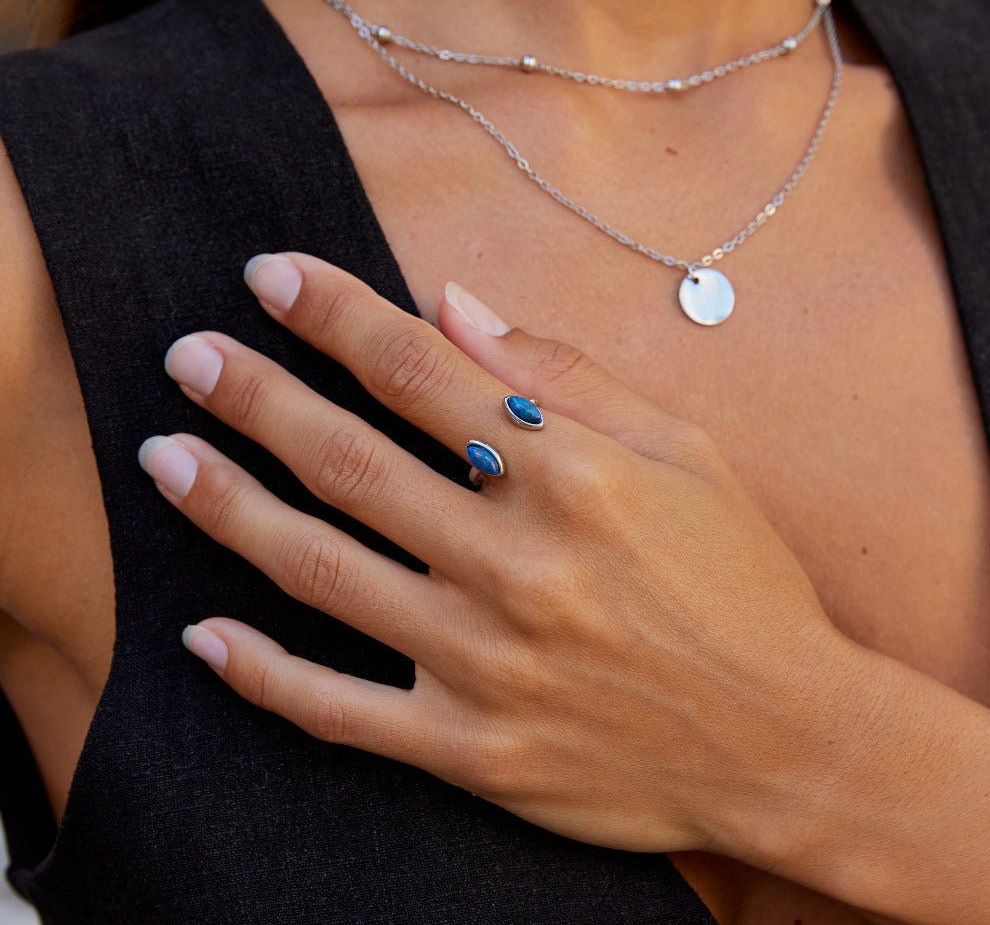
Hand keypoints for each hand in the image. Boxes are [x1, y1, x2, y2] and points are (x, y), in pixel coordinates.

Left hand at [139, 252, 858, 859]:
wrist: (787, 740)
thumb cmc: (742, 581)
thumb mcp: (687, 451)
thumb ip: (568, 374)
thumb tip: (455, 306)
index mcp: (575, 476)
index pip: (419, 370)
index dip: (334, 313)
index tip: (270, 276)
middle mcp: (519, 564)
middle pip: (350, 461)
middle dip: (256, 397)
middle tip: (188, 357)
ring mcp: (486, 664)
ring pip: (323, 574)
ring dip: (231, 508)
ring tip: (166, 457)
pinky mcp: (473, 749)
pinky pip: (340, 712)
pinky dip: (264, 675)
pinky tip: (205, 637)